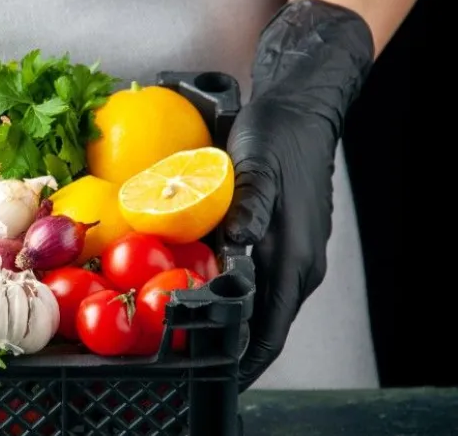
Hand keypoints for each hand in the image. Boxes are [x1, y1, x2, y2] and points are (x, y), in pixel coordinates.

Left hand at [224, 0, 373, 390]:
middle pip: (265, 325)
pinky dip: (235, 294)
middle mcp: (300, 265)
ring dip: (231, 321)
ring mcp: (296, 255)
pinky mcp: (287, 242)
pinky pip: (262, 282)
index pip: (270, 330)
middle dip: (229, 347)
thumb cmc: (275, 135)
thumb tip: (237, 249)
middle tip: (184, 354)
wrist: (301, 109)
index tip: (209, 375)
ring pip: (263, 304)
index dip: (242, 361)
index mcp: (294, 258)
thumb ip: (247, 209)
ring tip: (189, 329)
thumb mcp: (254, 165)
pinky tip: (205, 288)